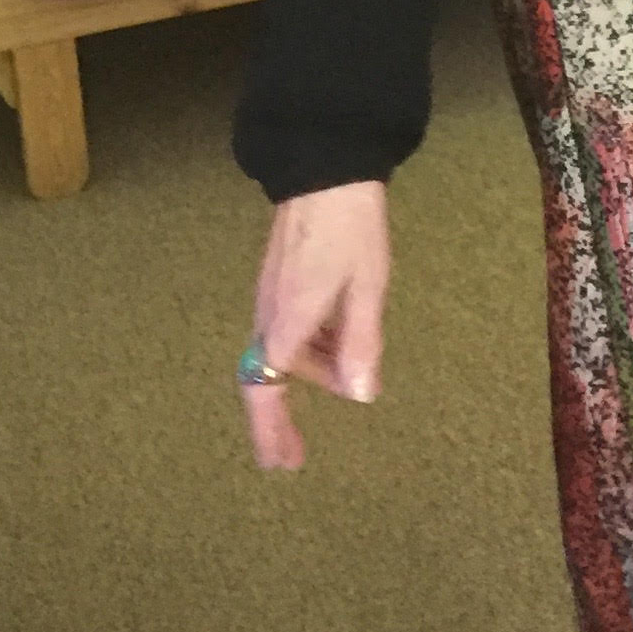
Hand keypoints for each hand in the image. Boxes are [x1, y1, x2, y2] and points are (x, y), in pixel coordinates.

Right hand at [238, 178, 390, 472]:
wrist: (324, 168)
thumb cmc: (350, 228)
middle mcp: (269, 314)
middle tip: (295, 454)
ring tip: (349, 382)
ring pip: (281, 353)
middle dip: (277, 420)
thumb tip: (359, 397)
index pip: (265, 389)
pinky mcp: (280, 280)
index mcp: (286, 322)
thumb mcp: (367, 287)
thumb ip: (361, 343)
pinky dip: (309, 350)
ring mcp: (270, 296)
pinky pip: (287, 330)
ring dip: (309, 376)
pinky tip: (337, 345)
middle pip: (266, 378)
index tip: (284, 463)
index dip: (271, 431)